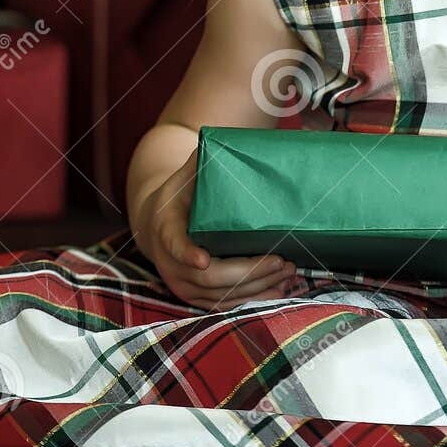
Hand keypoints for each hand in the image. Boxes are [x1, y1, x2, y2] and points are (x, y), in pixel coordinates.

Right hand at [134, 148, 300, 310]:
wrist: (159, 221)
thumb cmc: (182, 193)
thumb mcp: (187, 173)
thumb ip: (203, 160)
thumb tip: (229, 141)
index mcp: (165, 227)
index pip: (174, 243)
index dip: (188, 253)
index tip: (204, 259)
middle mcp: (170, 261)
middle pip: (209, 276)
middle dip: (248, 271)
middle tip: (281, 260)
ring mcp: (182, 282)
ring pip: (220, 295)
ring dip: (256, 287)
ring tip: (287, 272)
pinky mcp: (196, 295)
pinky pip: (224, 305)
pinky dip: (251, 299)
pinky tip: (277, 291)